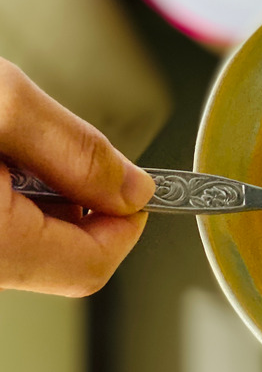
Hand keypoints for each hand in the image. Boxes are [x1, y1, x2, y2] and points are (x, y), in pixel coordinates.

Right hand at [0, 58, 155, 296]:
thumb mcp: (3, 106)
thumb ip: (79, 152)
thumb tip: (135, 190)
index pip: (91, 265)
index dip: (128, 222)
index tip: (138, 185)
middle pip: (64, 256)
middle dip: (84, 202)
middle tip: (62, 151)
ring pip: (33, 242)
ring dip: (48, 196)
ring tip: (14, 145)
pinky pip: (4, 231)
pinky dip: (18, 196)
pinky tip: (1, 155)